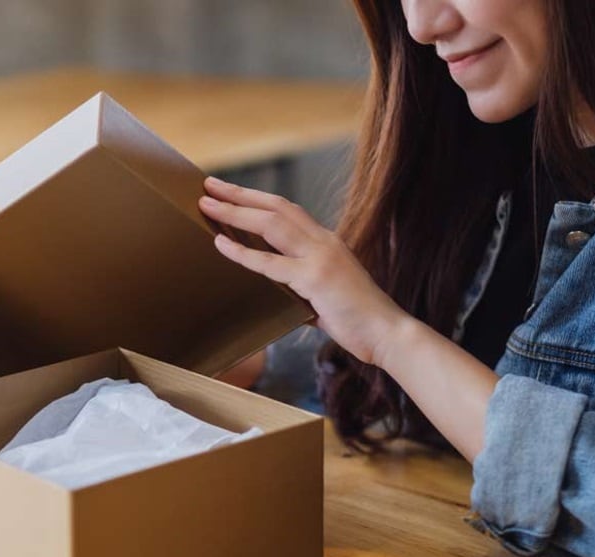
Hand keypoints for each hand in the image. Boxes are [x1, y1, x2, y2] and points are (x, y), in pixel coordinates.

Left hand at [199, 176, 411, 366]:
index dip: (257, 198)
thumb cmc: (356, 317)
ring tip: (207, 204)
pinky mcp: (315, 278)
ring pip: (270, 224)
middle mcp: (323, 241)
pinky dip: (242, 251)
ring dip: (235, 211)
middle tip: (209, 185)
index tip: (230, 190)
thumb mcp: (324, 290)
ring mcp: (319, 257)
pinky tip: (220, 243)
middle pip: (275, 206)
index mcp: (325, 241)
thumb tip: (275, 287)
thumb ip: (300, 282)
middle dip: (240, 194)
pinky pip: (270, 262)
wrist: (387, 333)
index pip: (287, 209)